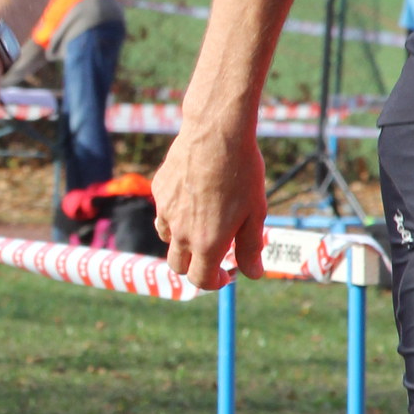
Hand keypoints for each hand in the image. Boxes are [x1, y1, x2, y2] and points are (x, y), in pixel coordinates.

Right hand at [150, 119, 267, 289]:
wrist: (216, 131)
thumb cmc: (241, 171)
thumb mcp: (254, 213)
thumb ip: (251, 248)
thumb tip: (253, 274)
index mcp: (207, 242)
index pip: (201, 280)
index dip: (215, 283)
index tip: (227, 274)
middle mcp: (181, 232)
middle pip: (178, 266)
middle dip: (196, 267)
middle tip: (215, 254)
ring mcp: (165, 211)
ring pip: (168, 239)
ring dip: (183, 241)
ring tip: (205, 222)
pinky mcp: (159, 190)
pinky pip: (164, 212)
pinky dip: (176, 215)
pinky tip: (195, 195)